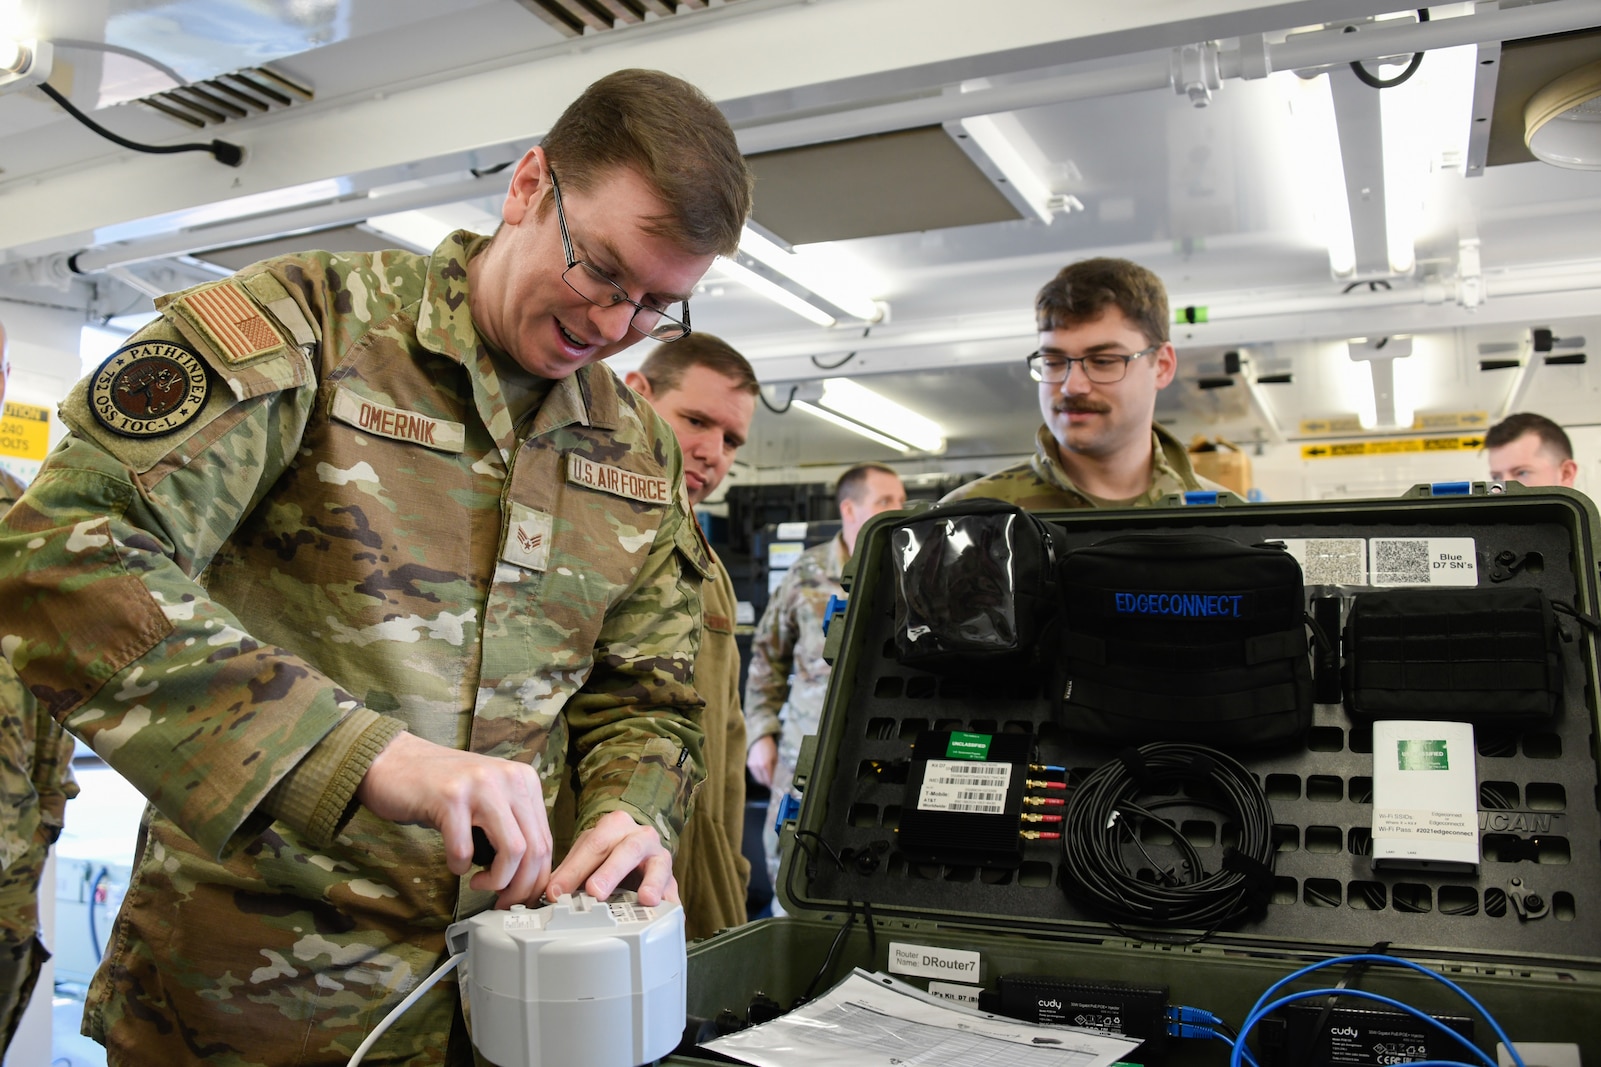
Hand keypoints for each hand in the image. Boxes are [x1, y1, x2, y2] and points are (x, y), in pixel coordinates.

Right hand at [356, 732, 551, 907]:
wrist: (394, 761)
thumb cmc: (442, 789)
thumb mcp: (490, 799)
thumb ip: (512, 827)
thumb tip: (529, 877)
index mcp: (523, 780)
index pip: (545, 840)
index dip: (537, 879)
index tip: (523, 898)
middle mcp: (508, 778)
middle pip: (534, 849)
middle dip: (521, 887)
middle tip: (503, 901)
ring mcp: (480, 785)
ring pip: (513, 850)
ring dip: (497, 881)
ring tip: (479, 883)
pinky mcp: (450, 796)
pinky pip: (465, 849)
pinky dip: (460, 866)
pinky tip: (454, 862)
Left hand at [546, 809, 676, 906]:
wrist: (639, 849)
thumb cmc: (609, 853)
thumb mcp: (587, 856)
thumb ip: (569, 873)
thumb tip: (549, 894)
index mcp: (616, 825)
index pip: (594, 844)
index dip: (574, 869)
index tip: (556, 892)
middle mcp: (641, 836)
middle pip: (627, 850)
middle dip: (610, 872)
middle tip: (595, 891)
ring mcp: (660, 857)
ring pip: (657, 866)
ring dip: (651, 883)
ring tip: (645, 898)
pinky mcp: (672, 880)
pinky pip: (674, 891)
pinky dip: (670, 904)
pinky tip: (667, 915)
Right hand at [746, 734, 776, 787]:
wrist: (760, 740)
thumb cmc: (770, 748)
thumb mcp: (775, 759)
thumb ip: (773, 770)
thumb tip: (771, 779)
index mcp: (765, 765)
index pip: (767, 779)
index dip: (770, 784)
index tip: (772, 786)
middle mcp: (757, 766)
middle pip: (761, 780)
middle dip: (765, 782)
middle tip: (769, 783)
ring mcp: (751, 765)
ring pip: (756, 778)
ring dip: (761, 779)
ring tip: (765, 777)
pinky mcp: (748, 764)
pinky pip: (753, 773)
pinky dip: (757, 774)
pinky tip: (761, 772)